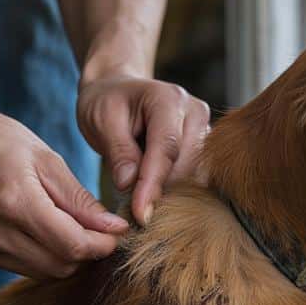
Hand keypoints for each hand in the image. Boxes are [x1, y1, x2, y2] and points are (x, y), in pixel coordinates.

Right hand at [0, 111, 128, 278]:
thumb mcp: (47, 160)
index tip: (116, 231)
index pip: (72, 245)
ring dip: (66, 256)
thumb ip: (80, 200)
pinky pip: (24, 267)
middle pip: (61, 265)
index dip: (102, 244)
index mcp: (14, 201)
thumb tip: (114, 228)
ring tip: (73, 227)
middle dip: (87, 252)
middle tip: (98, 229)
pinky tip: (45, 230)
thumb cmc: (0, 142)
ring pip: (44, 272)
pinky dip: (43, 256)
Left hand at [77, 76, 209, 224]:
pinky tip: (156, 192)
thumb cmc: (107, 103)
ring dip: (170, 191)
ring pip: (195, 175)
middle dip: (161, 190)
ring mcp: (204, 129)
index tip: (140, 213)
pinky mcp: (205, 146)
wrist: (118, 90)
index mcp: (168, 99)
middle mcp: (195, 112)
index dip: (153, 183)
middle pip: (186, 165)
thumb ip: (118, 151)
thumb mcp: (100, 120)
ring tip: (141, 195)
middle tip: (131, 207)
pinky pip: (197, 176)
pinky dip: (177, 189)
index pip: (167, 148)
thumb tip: (129, 184)